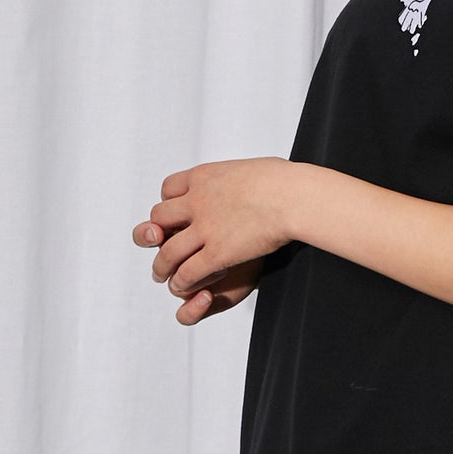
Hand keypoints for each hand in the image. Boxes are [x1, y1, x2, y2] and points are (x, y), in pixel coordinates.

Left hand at [133, 157, 295, 321]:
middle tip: (161, 244)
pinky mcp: (217, 254)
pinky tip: (186, 285)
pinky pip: (187, 273)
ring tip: (163, 274)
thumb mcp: (249, 167)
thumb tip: (247, 179)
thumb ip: (236, 177)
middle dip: (158, 234)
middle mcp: (197, 201)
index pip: (168, 189)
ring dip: (162, 266)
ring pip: (166, 252)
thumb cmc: (283, 180)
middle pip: (158, 218)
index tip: (177, 213)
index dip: (170, 203)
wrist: (294, 196)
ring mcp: (205, 229)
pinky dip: (182, 282)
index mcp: (204, 177)